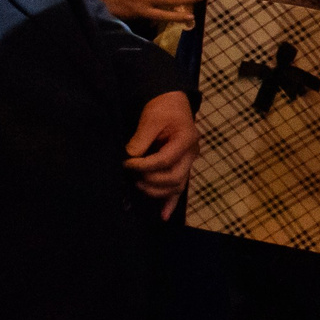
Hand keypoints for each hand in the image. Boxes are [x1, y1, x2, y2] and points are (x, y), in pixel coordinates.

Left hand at [125, 90, 197, 212]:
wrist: (172, 103)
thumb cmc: (162, 108)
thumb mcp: (150, 119)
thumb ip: (141, 139)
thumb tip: (130, 158)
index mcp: (186, 139)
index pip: (165, 161)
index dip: (144, 165)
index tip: (127, 163)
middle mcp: (191, 154)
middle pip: (173, 177)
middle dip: (150, 179)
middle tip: (132, 174)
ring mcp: (188, 163)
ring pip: (176, 186)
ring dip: (156, 190)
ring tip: (138, 185)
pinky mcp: (182, 168)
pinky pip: (179, 189)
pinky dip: (171, 204)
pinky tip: (163, 216)